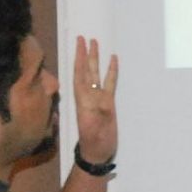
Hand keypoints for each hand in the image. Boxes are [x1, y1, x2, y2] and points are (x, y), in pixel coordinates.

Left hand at [72, 35, 118, 165]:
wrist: (97, 154)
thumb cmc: (95, 143)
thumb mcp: (96, 131)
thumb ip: (100, 116)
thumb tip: (104, 101)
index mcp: (83, 101)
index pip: (79, 75)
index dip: (78, 60)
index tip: (78, 45)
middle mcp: (89, 96)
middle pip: (86, 71)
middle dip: (84, 54)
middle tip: (84, 38)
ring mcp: (98, 99)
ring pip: (96, 75)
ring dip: (95, 59)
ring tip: (95, 44)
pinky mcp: (108, 103)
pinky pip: (110, 84)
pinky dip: (111, 72)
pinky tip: (113, 60)